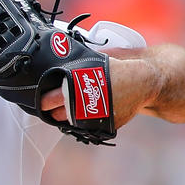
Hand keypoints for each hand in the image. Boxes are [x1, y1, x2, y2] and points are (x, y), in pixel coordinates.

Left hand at [39, 56, 158, 127]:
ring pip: (70, 123)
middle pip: (57, 115)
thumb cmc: (117, 68)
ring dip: (66, 117)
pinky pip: (87, 126)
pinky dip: (83, 121)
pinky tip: (82, 112)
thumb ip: (76, 65)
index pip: (50, 100)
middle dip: (51, 111)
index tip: (41, 99)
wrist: (144, 81)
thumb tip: (59, 58)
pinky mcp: (105, 125)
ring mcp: (95, 117)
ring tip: (64, 109)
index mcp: (77, 87)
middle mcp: (84, 105)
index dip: (43, 101)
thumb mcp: (93, 62)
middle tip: (49, 107)